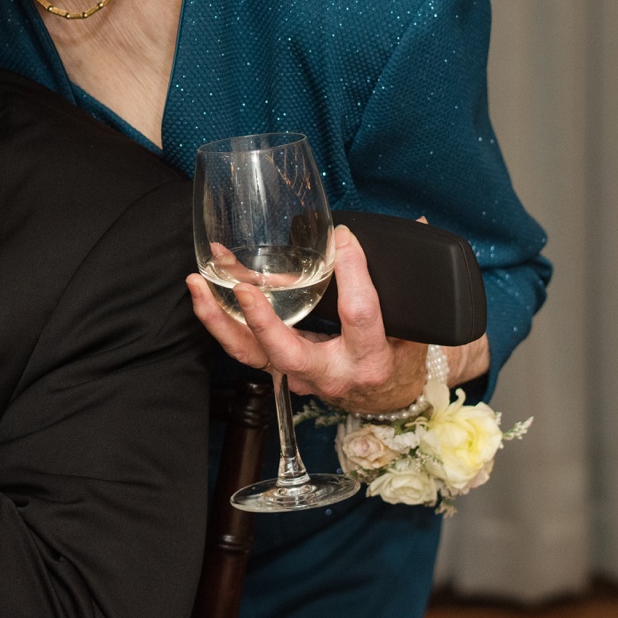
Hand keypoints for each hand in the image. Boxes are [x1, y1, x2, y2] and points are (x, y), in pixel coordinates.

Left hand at [186, 225, 489, 413]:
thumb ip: (411, 274)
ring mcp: (297, 375)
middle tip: (243, 286)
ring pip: (250, 354)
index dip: (353, 273)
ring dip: (219, 318)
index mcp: (370, 358)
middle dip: (262, 319)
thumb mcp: (416, 321)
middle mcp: (329, 373)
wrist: (388, 395)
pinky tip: (202, 289)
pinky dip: (218, 320)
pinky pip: (242, 349)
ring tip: (198, 280)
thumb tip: (419, 222)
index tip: (344, 238)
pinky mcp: (277, 369)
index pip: (359, 315)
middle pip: (287, 351)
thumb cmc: (401, 352)